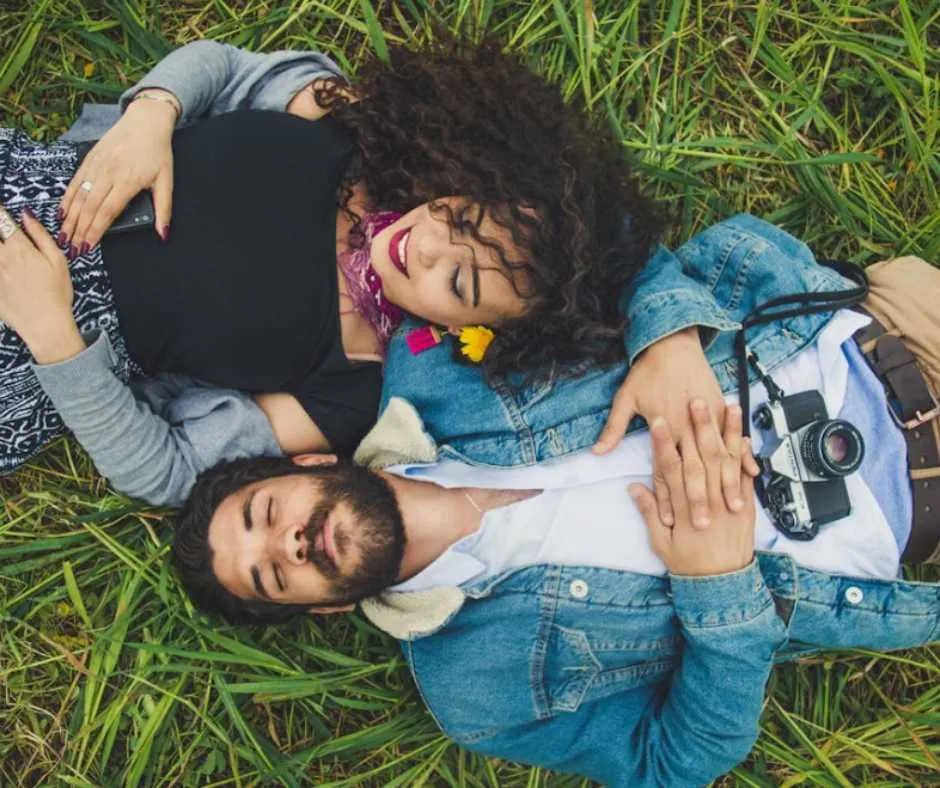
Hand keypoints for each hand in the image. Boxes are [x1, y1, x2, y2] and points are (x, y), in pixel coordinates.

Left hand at [0, 206, 84, 363]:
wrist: (45, 325)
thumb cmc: (57, 294)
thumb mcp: (58, 261)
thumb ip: (40, 235)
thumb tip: (26, 215)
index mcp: (19, 248)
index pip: (3, 221)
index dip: (1, 215)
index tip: (1, 214)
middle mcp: (2, 257)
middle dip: (0, 235)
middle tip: (5, 237)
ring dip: (0, 252)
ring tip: (12, 261)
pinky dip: (0, 269)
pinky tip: (6, 274)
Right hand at [60, 92, 177, 252]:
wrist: (146, 121)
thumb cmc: (158, 152)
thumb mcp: (166, 181)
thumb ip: (164, 209)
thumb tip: (164, 234)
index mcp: (128, 181)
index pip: (108, 212)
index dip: (96, 231)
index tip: (88, 247)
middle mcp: (109, 173)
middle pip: (89, 207)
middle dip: (79, 230)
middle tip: (71, 248)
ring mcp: (96, 165)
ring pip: (79, 196)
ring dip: (69, 218)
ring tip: (63, 236)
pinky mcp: (89, 158)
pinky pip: (75, 182)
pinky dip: (67, 199)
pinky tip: (62, 213)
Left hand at [594, 326, 758, 525]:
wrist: (673, 343)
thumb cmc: (648, 372)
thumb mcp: (625, 399)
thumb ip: (613, 429)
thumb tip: (597, 452)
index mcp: (664, 426)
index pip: (665, 469)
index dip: (666, 496)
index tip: (669, 520)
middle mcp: (687, 426)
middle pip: (694, 470)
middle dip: (699, 500)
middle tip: (703, 526)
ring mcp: (708, 419)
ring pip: (719, 459)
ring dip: (726, 484)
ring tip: (733, 508)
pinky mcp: (722, 411)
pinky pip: (736, 439)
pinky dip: (744, 457)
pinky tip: (752, 475)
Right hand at [630, 401, 755, 575]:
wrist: (722, 584)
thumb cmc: (688, 564)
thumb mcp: (660, 544)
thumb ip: (649, 513)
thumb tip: (635, 488)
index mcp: (683, 509)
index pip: (671, 469)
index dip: (664, 444)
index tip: (659, 423)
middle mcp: (708, 501)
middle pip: (703, 456)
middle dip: (699, 427)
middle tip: (695, 401)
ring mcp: (729, 501)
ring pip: (728, 460)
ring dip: (728, 432)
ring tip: (729, 408)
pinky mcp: (746, 505)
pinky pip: (747, 475)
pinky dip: (746, 454)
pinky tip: (745, 435)